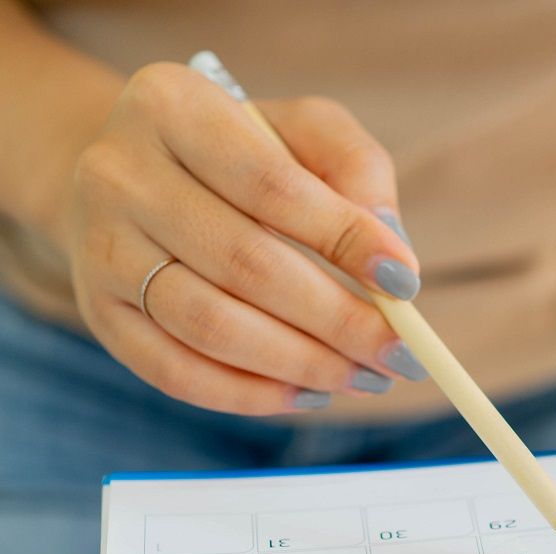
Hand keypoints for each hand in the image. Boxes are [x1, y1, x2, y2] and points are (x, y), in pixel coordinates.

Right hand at [65, 62, 424, 414]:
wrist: (133, 175)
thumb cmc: (242, 151)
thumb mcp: (304, 131)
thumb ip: (356, 168)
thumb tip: (391, 252)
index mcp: (172, 107)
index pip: (270, 185)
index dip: (344, 239)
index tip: (406, 283)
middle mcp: (119, 174)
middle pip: (244, 264)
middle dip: (337, 320)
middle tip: (399, 353)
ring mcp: (100, 248)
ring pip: (210, 326)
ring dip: (301, 364)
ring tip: (364, 377)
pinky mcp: (99, 312)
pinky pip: (174, 372)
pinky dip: (250, 394)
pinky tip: (307, 393)